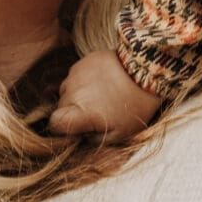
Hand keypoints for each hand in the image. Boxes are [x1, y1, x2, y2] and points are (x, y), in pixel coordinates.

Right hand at [47, 47, 162, 139]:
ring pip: (67, 89)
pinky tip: (101, 82)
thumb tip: (80, 139)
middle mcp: (72, 92)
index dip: (60, 128)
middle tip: (95, 112)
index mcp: (80, 113)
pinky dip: (83, 80)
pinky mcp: (84, 61)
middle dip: (72, 112)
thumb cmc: (135, 106)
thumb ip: (94, 140)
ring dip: (77, 95)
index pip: (54, 123)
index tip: (74, 128)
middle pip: (61, 106)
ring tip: (100, 96)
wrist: (147, 71)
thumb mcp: (120, 134)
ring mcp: (76, 74)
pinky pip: (75, 75)